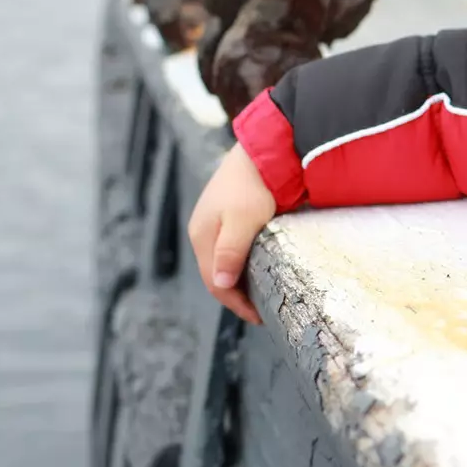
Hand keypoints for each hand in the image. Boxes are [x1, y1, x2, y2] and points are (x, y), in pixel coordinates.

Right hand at [186, 143, 277, 324]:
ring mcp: (215, 223)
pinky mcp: (230, 216)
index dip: (235, 303)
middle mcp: (203, 231)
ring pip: (225, 262)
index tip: (258, 317)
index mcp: (202, 235)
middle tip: (262, 311)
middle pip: (217, 274)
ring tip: (262, 294)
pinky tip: (259, 267)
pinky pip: (233, 248)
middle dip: (236, 295)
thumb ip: (231, 252)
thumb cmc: (255, 185)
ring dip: (240, 280)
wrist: (265, 149)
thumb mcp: (243, 221)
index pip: (214, 282)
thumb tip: (221, 284)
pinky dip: (244, 263)